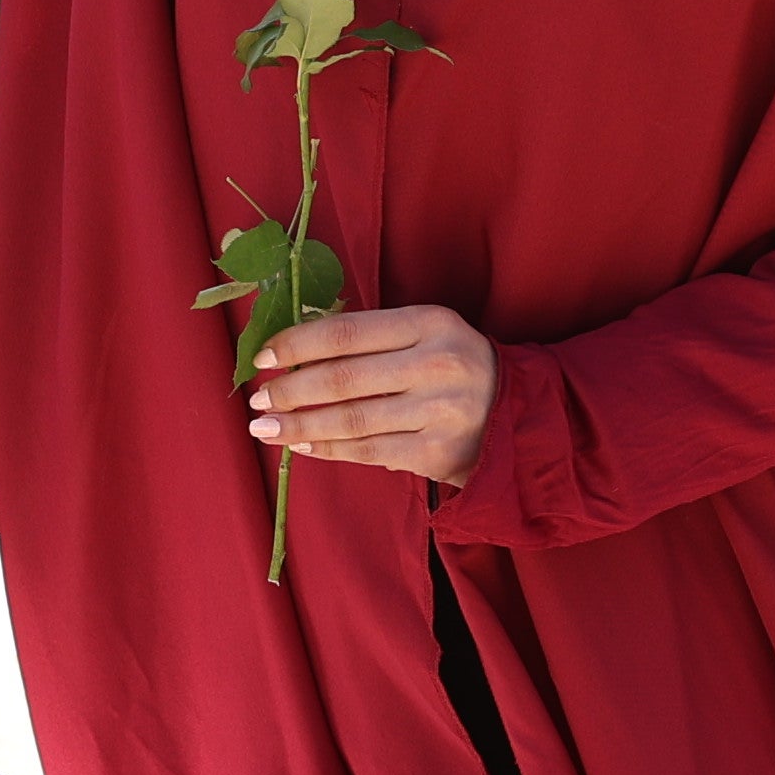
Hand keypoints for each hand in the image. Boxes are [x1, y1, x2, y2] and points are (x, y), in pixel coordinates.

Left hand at [247, 303, 499, 478]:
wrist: (516, 413)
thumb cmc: (452, 367)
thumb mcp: (425, 334)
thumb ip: (372, 338)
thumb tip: (295, 353)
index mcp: (429, 323)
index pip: (348, 332)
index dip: (298, 344)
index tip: (264, 356)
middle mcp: (436, 364)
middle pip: (344, 378)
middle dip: (291, 390)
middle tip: (257, 398)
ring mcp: (439, 411)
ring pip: (351, 419)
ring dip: (299, 424)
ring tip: (264, 427)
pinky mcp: (437, 451)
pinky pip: (369, 451)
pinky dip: (329, 449)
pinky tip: (301, 446)